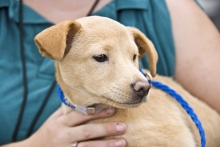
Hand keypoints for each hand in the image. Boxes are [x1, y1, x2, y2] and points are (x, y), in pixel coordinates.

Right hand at [3, 107, 125, 146]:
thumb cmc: (48, 133)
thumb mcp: (55, 120)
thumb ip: (68, 111)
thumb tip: (83, 98)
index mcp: (61, 123)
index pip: (81, 115)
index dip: (97, 112)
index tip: (112, 109)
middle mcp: (63, 136)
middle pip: (87, 132)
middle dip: (105, 129)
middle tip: (122, 126)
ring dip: (106, 145)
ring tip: (122, 141)